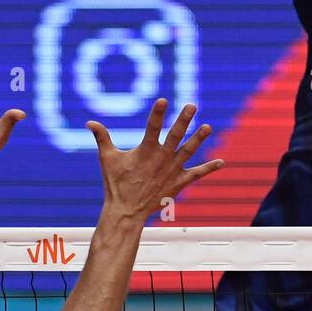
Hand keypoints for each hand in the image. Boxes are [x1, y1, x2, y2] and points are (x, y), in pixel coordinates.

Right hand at [86, 99, 223, 221]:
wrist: (126, 211)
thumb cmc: (115, 183)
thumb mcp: (107, 159)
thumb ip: (102, 138)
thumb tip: (90, 122)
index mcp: (145, 151)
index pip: (152, 127)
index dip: (157, 113)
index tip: (163, 100)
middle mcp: (161, 158)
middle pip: (175, 135)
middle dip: (184, 120)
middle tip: (192, 105)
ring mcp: (172, 170)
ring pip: (188, 151)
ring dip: (199, 139)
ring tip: (208, 127)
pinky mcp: (178, 181)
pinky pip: (196, 174)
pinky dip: (209, 168)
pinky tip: (221, 162)